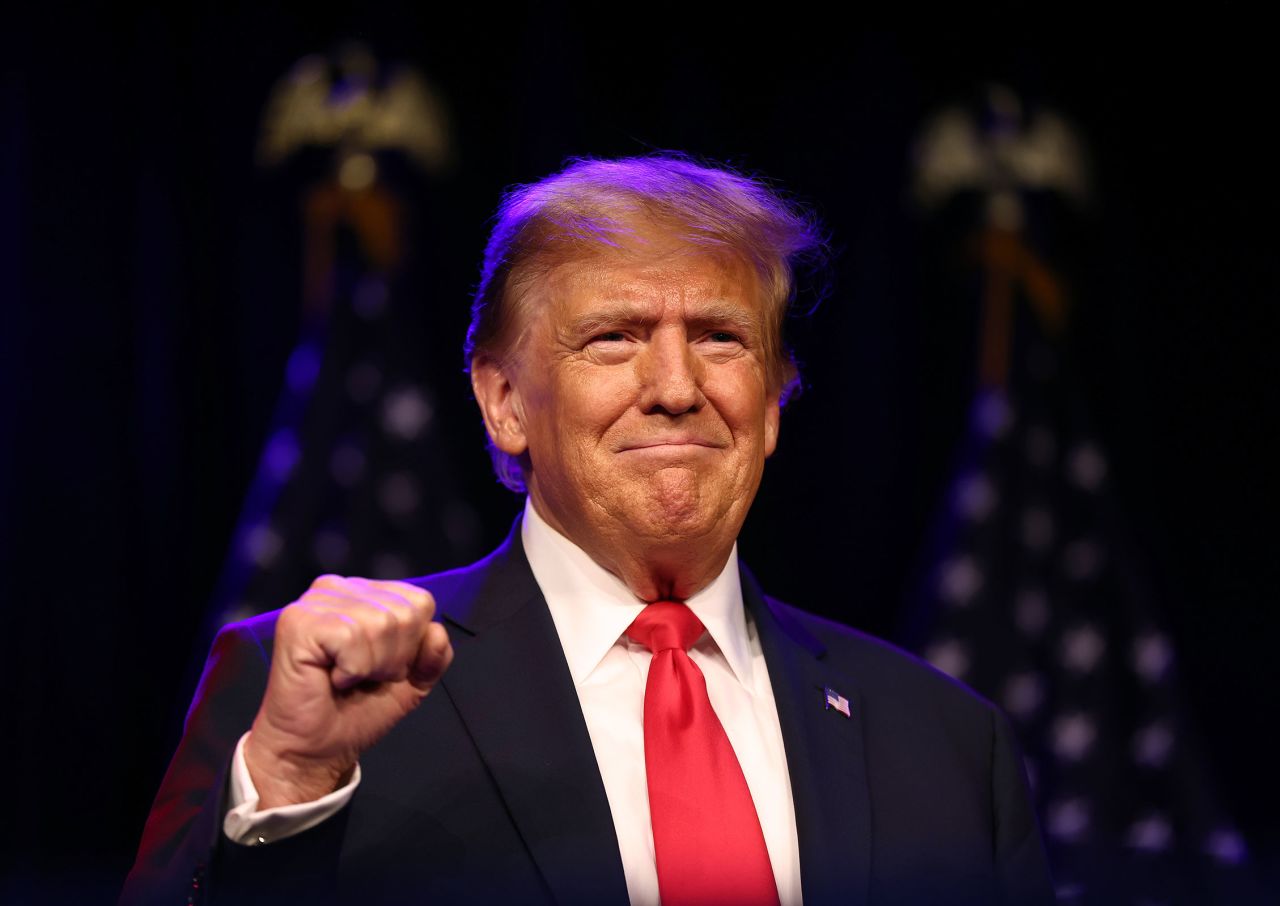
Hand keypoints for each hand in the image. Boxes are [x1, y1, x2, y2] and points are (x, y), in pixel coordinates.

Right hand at [245, 575, 453, 807]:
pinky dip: (352, 669)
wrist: (316, 750)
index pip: (420, 602)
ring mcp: (315, 602)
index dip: (413, 646)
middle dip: (393, 658)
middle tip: (362, 676)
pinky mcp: (298, 621)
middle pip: (405, 612)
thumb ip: (434, 654)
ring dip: (371, 666)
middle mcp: (338, 589)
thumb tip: (436, 632)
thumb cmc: (355, 712)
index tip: (383, 667)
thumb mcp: (412, 681)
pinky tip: (332, 677)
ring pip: (381, 623)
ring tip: (347, 677)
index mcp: (365, 594)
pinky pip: (352, 636)